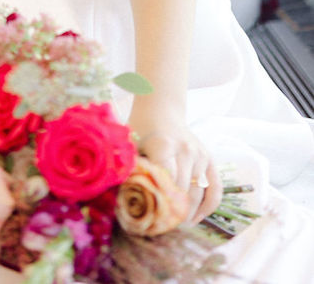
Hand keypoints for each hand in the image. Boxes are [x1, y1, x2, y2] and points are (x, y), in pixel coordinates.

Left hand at [129, 102, 221, 223]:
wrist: (161, 109)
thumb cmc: (141, 129)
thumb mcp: (130, 144)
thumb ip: (128, 168)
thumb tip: (121, 198)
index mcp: (164, 145)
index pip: (166, 183)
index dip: (160, 204)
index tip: (151, 220)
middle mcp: (186, 150)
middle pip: (183, 192)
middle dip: (173, 213)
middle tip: (162, 228)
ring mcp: (200, 155)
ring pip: (198, 194)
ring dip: (188, 214)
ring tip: (175, 226)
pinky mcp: (209, 159)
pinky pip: (215, 189)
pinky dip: (208, 207)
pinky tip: (195, 219)